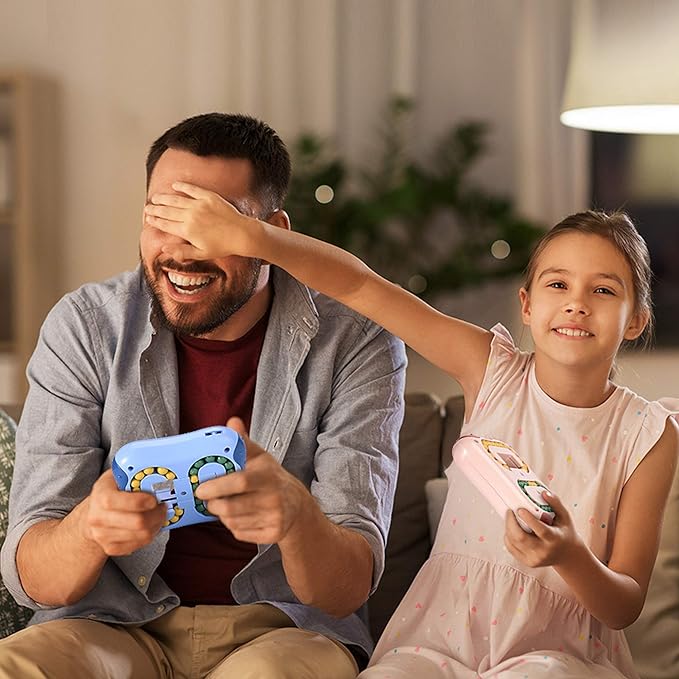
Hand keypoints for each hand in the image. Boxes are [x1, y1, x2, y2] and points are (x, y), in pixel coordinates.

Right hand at [82, 469, 166, 555]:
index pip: (121, 502)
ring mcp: (103, 535)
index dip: (142, 501)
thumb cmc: (110, 491)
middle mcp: (98, 518)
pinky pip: (138, 545)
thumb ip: (132, 472)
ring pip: (142, 536)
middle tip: (163, 507)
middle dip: (158, 514)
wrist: (92, 513)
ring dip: (157, 525)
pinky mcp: (110, 548)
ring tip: (159, 515)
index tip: (154, 499)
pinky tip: (150, 526)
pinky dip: (149, 536)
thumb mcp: (116, 475)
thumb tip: (155, 464)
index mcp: (101, 496)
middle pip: (137, 523)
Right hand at [143, 181, 261, 261]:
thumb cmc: (223, 246)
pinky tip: (175, 185)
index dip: (155, 221)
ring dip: (164, 198)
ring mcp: (199, 205)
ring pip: (176, 199)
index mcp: (187, 231)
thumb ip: (182, 252)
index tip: (148, 219)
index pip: (165, 224)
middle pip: (166, 211)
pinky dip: (182, 186)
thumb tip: (164, 249)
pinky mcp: (209, 197)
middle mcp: (190, 216)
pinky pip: (192, 189)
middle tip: (147, 208)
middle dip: (154, 209)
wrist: (241, 234)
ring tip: (156, 197)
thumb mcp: (201, 254)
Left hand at [195, 417, 308, 543]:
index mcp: (268, 476)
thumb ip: (243, 442)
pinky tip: (240, 516)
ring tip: (227, 505)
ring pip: (232, 522)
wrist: (297, 505)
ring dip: (222, 515)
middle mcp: (274, 498)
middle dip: (213, 505)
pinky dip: (234, 526)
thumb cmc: (271, 478)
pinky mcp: (272, 535)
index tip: (201, 489)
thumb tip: (232, 422)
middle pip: (230, 508)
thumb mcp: (260, 458)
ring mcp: (274, 518)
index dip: (217, 486)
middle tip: (208, 499)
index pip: (240, 482)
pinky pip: (240, 533)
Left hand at [504, 491, 582, 567]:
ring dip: (508, 528)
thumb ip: (556, 503)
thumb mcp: (565, 517)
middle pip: (521, 537)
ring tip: (510, 517)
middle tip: (509, 511)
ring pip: (513, 542)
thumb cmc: (564, 532)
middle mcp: (544, 552)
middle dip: (511, 522)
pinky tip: (511, 529)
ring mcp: (534, 559)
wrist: (567, 555)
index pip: (540, 530)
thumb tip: (543, 493)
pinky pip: (511, 548)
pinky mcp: (527, 562)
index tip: (520, 509)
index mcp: (555, 539)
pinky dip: (508, 536)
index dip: (528, 519)